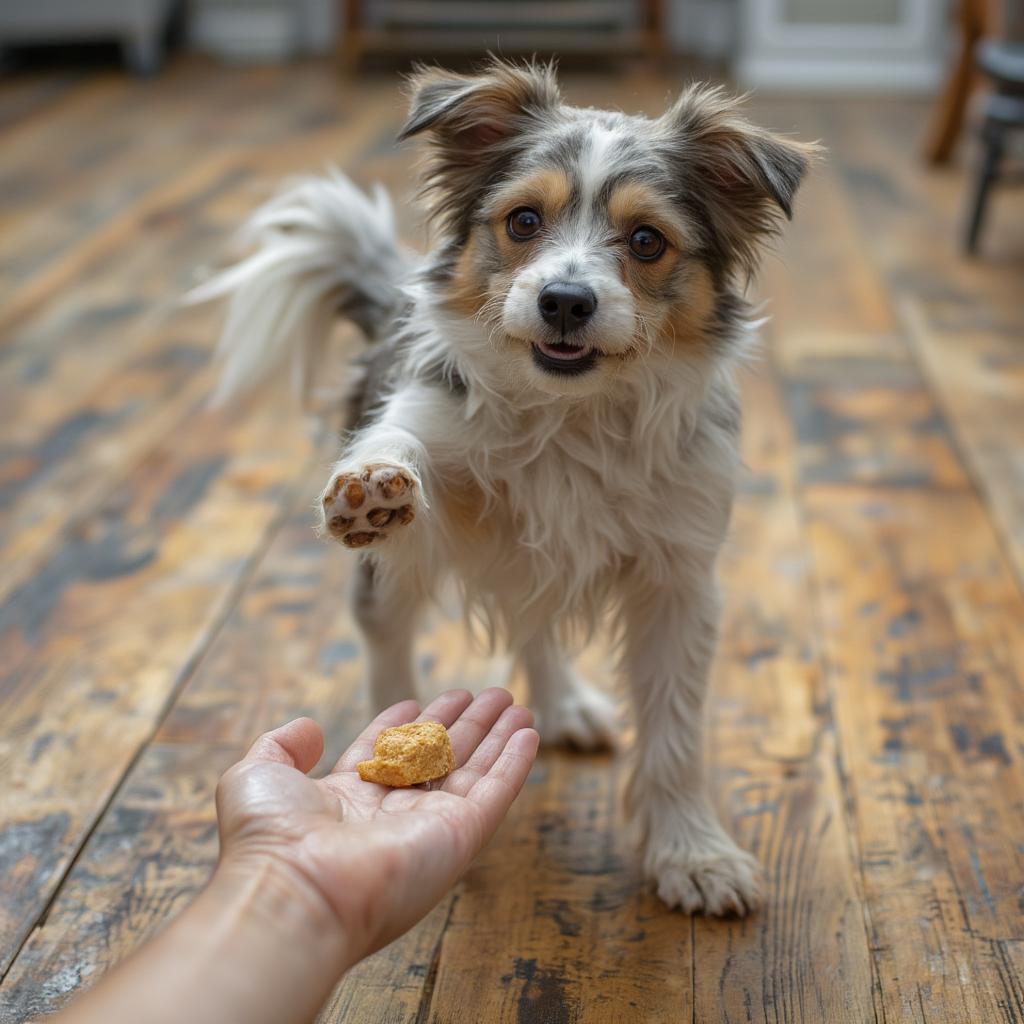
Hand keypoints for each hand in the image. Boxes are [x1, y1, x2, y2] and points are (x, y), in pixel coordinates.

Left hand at [214, 688, 537, 963]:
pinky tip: (529, 732)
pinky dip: (515, 762)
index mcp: (348, 800)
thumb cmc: (268, 837)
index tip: (418, 701)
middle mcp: (393, 812)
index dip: (403, 725)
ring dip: (497, 734)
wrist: (295, 890)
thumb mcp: (257, 774)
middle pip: (437, 757)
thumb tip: (310, 725)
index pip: (385, 754)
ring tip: (515, 700)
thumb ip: (282, 745)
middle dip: (462, 723)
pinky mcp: (460, 834)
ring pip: (473, 769)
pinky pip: (496, 791)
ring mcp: (430, 824)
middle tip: (485, 693)